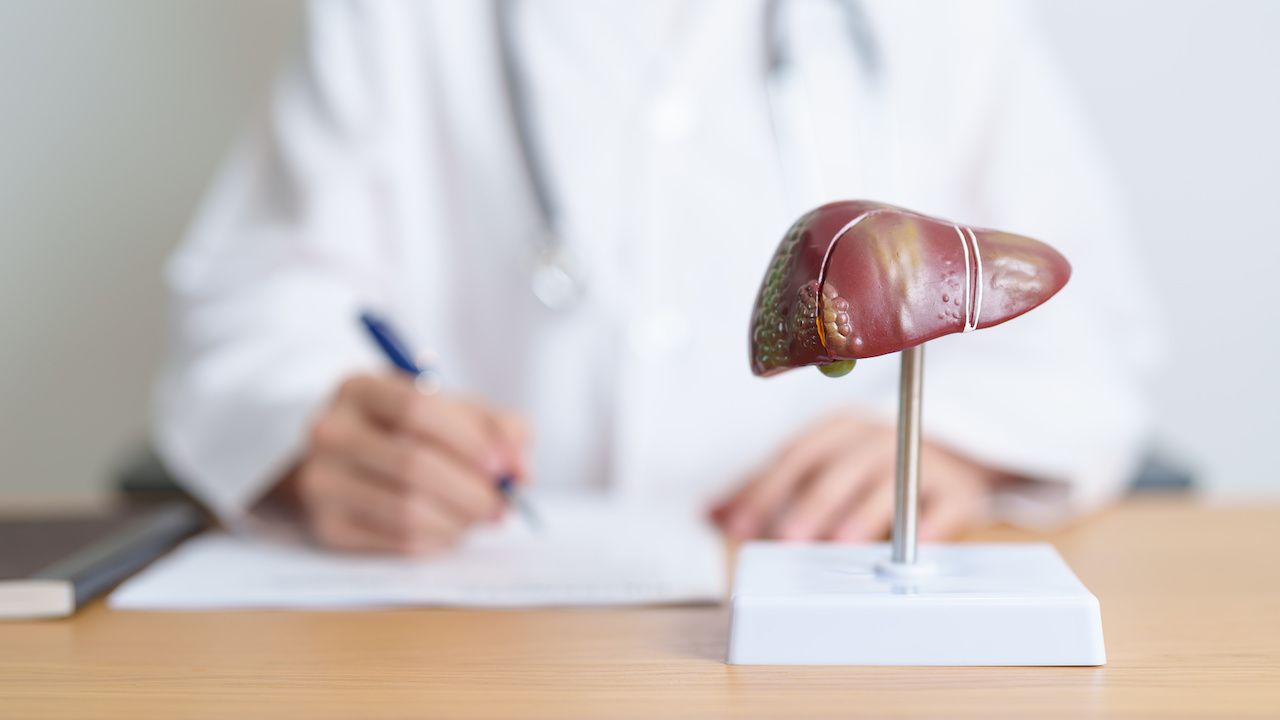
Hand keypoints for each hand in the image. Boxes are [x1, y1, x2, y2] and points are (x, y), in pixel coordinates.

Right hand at [272, 372, 529, 553]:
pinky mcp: (326, 527)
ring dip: (460, 520)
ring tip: (481, 517)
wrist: (345, 463)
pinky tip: (452, 529)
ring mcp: (321, 481)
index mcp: (359, 388)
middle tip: (504, 504)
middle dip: (472, 490)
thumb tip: (521, 470)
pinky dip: (439, 540)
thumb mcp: (449, 410)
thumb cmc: (409, 431)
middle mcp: (329, 431)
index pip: (418, 409)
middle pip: (414, 465)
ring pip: (407, 510)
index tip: (505, 466)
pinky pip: (398, 541)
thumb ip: (495, 427)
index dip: (470, 440)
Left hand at [710, 413, 1003, 541]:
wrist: (955, 454)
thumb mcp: (821, 465)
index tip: (740, 528)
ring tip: (838, 544)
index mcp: (838, 430)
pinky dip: (928, 526)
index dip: (765, 491)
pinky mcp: (957, 488)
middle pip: (839, 469)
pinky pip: (943, 506)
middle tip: (787, 539)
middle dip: (810, 504)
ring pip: (887, 484)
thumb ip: (770, 489)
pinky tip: (911, 547)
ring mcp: (919, 460)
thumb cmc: (870, 464)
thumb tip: (711, 513)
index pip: (795, 456)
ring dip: (861, 516)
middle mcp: (876, 439)